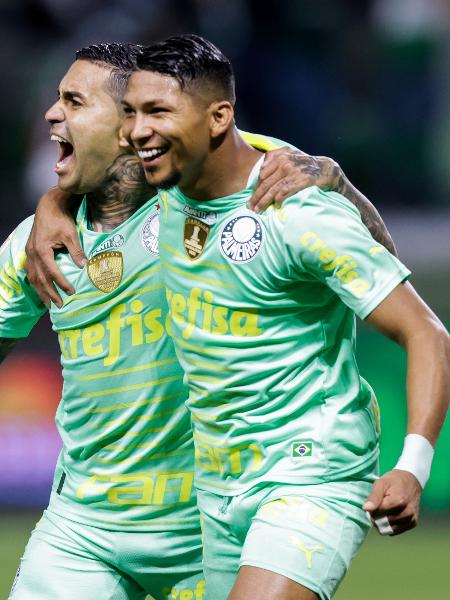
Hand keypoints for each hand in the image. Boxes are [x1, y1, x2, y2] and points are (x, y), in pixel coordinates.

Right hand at [25, 189, 85, 307]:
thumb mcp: (71, 235)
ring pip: (33, 277)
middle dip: (50, 294)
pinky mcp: (30, 251)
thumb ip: (76, 251)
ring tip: (48, 304)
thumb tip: (84, 266)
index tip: (71, 292)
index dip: (62, 284)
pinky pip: (30, 271)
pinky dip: (36, 282)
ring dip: (41, 291)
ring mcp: (29, 253)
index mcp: (42, 251)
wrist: (48, 207)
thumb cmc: (61, 220)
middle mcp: (32, 254)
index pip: (52, 273)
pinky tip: (40, 288)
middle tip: (59, 306)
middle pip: (40, 279)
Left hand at [249, 148, 339, 212]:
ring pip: (273, 190)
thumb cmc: (305, 164)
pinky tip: (275, 207)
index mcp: (280, 156)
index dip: (255, 187)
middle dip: (256, 197)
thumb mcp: (290, 153)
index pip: (262, 175)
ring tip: (258, 210)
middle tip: (250, 207)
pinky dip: (278, 201)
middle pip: (265, 183)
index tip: (252, 197)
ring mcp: (293, 172)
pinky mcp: (301, 181)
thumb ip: (275, 155)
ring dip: (263, 202)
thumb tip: (261, 167)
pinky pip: (284, 192)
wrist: (326, 169)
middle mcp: (285, 163)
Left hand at [363, 469, 422, 535]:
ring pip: (390, 529)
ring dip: (384, 523)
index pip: (379, 513)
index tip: (373, 504)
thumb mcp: (381, 483)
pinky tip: (390, 516)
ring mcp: (411, 519)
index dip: (372, 510)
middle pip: (384, 522)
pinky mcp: (413, 523)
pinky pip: (397, 531)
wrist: (411, 481)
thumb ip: (374, 497)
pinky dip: (391, 525)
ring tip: (384, 511)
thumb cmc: (393, 481)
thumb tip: (366, 509)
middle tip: (378, 507)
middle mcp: (407, 512)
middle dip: (377, 517)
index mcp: (399, 501)